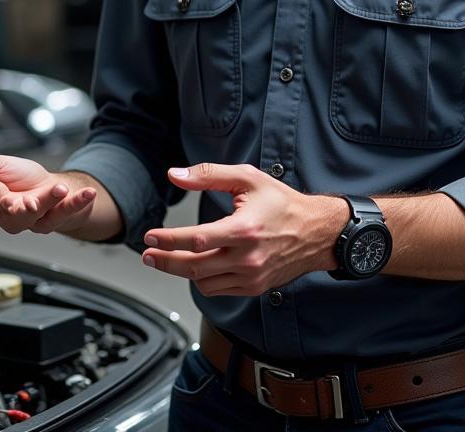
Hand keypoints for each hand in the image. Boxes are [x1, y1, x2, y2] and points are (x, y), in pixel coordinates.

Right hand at [0, 155, 96, 234]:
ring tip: (58, 190)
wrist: (52, 186)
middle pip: (8, 219)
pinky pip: (65, 214)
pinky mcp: (57, 218)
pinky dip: (77, 204)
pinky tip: (87, 194)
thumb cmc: (19, 177)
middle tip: (24, 200)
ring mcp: (34, 220)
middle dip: (16, 208)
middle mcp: (10, 216)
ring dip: (47, 203)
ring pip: (35, 218)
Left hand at [140, 163, 346, 295]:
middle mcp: (247, 257)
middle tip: (147, 255)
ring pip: (204, 282)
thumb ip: (209, 175)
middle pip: (194, 266)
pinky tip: (194, 267)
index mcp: (244, 229)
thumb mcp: (247, 178)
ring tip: (167, 259)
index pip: (197, 239)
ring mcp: (251, 276)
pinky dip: (202, 279)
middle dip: (165, 261)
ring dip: (182, 272)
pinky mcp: (255, 287)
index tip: (149, 236)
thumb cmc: (282, 202)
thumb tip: (175, 175)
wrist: (317, 232)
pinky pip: (219, 290)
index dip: (168, 240)